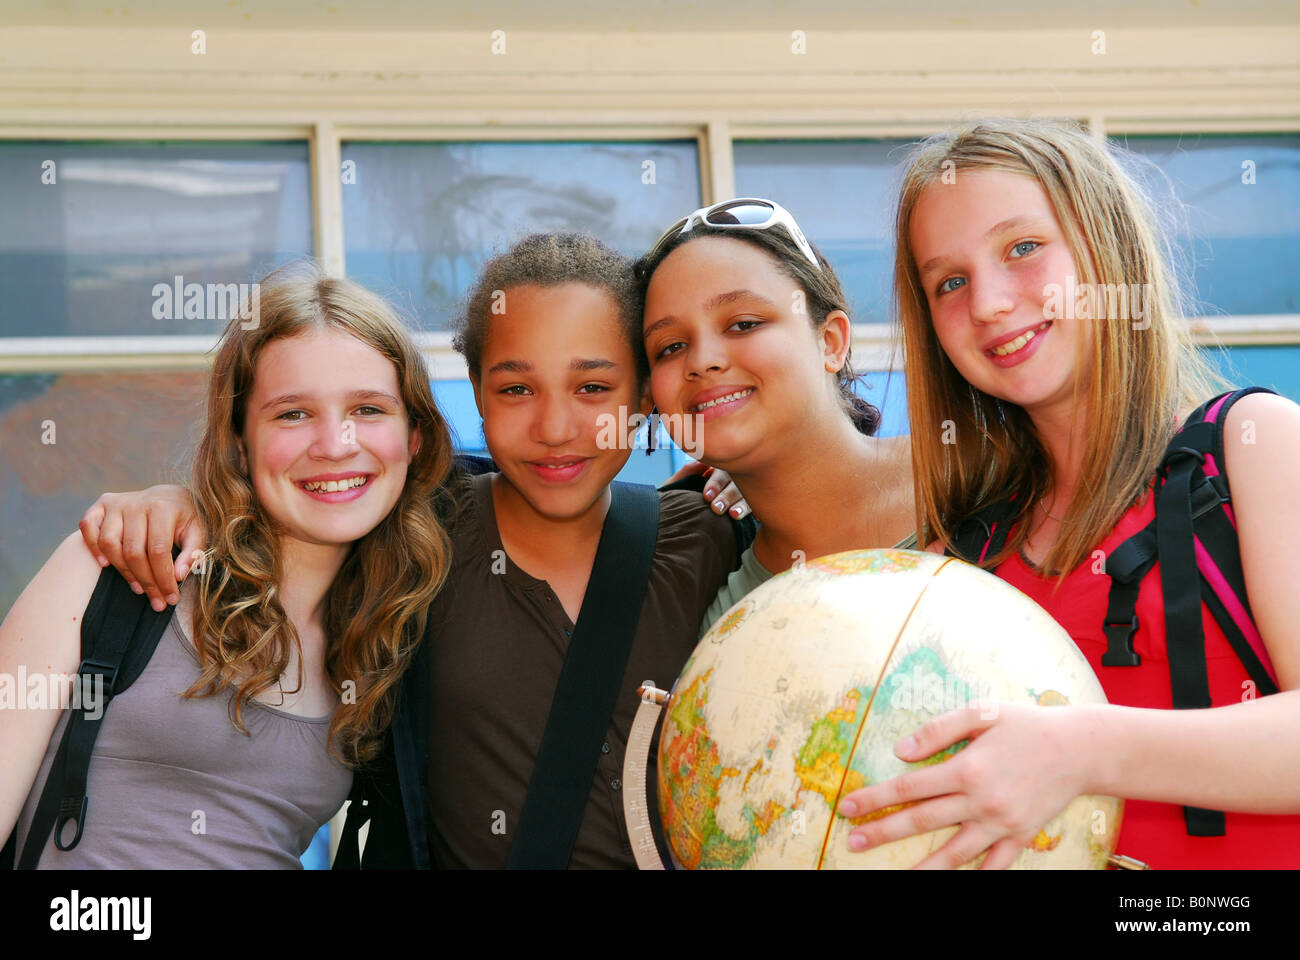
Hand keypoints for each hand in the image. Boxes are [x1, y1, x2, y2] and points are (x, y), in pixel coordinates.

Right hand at [78, 485, 207, 611]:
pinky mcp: (101, 505)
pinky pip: (87, 527)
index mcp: (163, 507)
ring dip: (123, 571)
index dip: (164, 578)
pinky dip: (93, 547)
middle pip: (133, 552)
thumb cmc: (184, 518)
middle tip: (156, 601)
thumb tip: (179, 576)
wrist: (168, 494)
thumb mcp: (198, 531)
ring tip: (139, 588)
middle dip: (146, 581)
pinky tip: (106, 565)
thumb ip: (193, 552)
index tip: (170, 598)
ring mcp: (116, 503)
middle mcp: (136, 503)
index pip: (158, 551)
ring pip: (110, 544)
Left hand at [662, 461, 750, 519]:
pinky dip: (757, 511)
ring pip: (747, 496)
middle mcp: (732, 481)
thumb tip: (700, 464)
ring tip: (733, 515)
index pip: (720, 472)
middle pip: (736, 484)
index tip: (706, 496)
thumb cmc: (680, 499)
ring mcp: (743, 494)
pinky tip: (757, 516)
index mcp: (717, 470)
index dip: (715, 483)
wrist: (678, 522)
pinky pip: (758, 508)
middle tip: (716, 508)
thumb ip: (687, 473)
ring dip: (742, 505)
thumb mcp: (677, 486)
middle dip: (727, 496)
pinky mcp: (750, 509)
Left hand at [836, 701, 1089, 868]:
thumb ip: (938, 730)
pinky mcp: (1021, 836)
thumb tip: (901, 751)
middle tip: (853, 841)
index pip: (908, 788)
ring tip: (895, 875)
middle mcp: (980, 801)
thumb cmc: (1026, 725)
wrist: (1080, 749)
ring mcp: (1001, 823)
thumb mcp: (981, 713)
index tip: (847, 806)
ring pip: (953, 853)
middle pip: (921, 821)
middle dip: (882, 832)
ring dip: (921, 866)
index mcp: (966, 768)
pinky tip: (952, 880)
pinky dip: (975, 875)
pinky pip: (994, 865)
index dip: (875, 798)